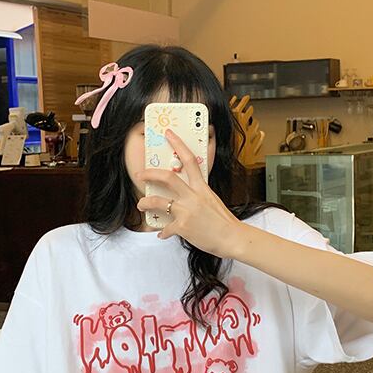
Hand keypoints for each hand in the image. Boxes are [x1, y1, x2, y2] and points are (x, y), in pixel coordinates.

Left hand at [135, 128, 242, 258]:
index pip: (189, 160)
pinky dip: (163, 232)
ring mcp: (186, 211)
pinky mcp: (183, 227)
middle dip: (150, 174)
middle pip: (167, 178)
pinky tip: (162, 234)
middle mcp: (193, 197)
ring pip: (158, 202)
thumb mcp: (212, 201)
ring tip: (141, 205)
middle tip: (140, 174)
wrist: (232, 238)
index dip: (178, 144)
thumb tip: (185, 197)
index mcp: (202, 188)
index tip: (168, 134)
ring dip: (145, 202)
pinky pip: (166, 229)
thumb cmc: (224, 222)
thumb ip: (198, 195)